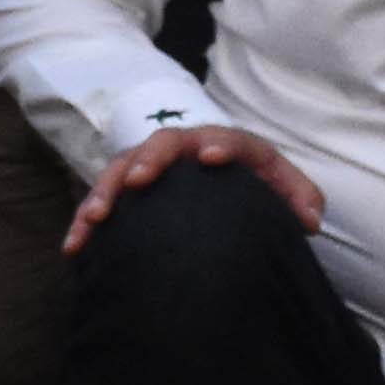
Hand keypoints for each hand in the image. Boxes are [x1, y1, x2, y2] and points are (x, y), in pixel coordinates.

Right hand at [64, 123, 322, 253]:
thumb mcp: (284, 189)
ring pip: (123, 169)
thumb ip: (301, 199)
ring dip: (106, 192)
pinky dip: (85, 221)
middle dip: (148, 160)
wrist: (222, 179)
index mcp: (227, 144)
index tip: (208, 157)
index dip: (219, 143)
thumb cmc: (256, 185)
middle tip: (139, 180)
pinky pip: (102, 200)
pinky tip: (74, 248)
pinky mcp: (128, 190)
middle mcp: (184, 148)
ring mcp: (151, 166)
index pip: (226, 137)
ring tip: (94, 219)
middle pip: (162, 144)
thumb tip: (310, 221)